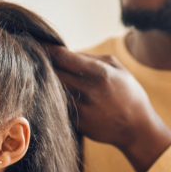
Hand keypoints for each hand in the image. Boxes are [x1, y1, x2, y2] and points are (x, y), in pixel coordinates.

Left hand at [46, 45, 170, 171]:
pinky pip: (58, 107)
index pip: (63, 57)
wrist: (137, 128)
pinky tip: (51, 95)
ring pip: (52, 91)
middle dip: (42, 64)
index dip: (46, 49)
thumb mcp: (117, 68)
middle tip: (33, 58)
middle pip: (53, 73)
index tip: (36, 43)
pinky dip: (52, 100)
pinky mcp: (77, 124)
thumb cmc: (128, 93)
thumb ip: (91, 58)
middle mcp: (89, 91)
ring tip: (39, 76)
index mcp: (100, 73)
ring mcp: (82, 109)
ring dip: (45, 83)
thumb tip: (65, 52)